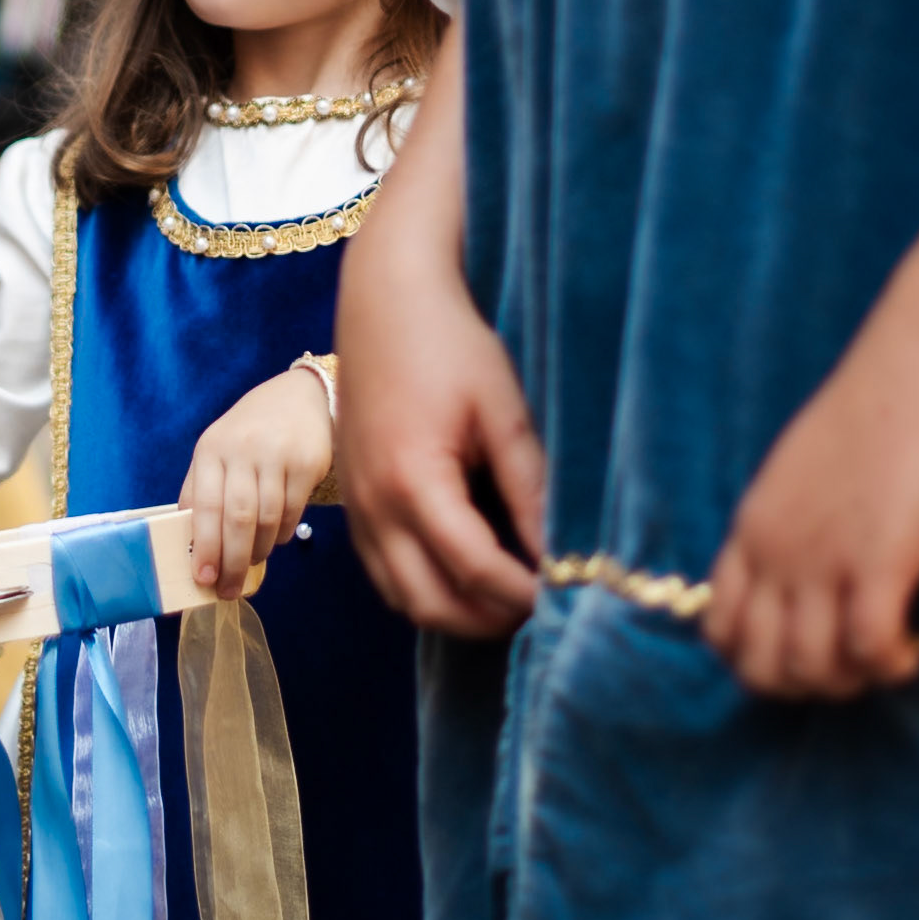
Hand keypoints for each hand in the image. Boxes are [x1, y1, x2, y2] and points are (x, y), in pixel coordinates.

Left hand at [180, 370, 333, 598]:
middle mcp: (242, 450)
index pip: (204, 505)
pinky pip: (292, 512)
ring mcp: (277, 456)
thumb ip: (202, 490)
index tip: (202, 578)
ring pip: (266, 520)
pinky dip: (281, 535)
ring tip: (251, 564)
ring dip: (257, 551)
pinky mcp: (307, 464)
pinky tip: (275, 539)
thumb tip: (191, 544)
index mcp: (211, 449)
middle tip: (228, 590)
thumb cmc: (250, 431)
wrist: (300, 395)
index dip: (204, 546)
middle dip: (232, 561)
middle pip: (237, 518)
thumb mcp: (217, 449)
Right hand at [338, 239, 541, 637]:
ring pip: (401, 599)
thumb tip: (560, 553)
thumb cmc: (449, 344)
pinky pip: (383, 573)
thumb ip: (529, 487)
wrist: (385, 300)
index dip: (524, 594)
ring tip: (508, 597)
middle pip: (431, 604)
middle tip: (541, 610)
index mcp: (412, 481)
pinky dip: (423, 589)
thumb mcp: (502, 410)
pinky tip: (464, 572)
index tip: (566, 598)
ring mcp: (355, 508)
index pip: (475, 569)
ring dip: (454, 611)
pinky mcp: (352, 501)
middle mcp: (374, 506)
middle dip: (489, 619)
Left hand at [706, 257, 918, 696]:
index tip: (810, 653)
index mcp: (752, 530)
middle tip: (851, 670)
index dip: (761, 662)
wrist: (916, 360)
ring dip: (849, 683)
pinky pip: (867, 649)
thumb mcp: (804, 476)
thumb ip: (794, 528)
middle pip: (757, 667)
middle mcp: (774, 552)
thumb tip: (807, 584)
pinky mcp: (877, 559)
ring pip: (808, 670)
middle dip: (804, 688)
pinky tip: (911, 655)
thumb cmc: (874, 414)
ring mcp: (821, 558)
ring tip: (883, 663)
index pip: (719, 631)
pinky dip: (888, 666)